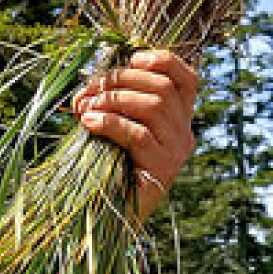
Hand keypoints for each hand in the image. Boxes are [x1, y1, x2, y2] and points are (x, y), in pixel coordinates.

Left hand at [74, 48, 198, 219]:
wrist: (109, 217)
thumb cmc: (108, 166)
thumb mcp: (114, 126)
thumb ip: (114, 101)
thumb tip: (92, 82)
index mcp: (178, 119)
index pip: (186, 79)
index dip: (164, 60)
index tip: (133, 57)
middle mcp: (184, 133)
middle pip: (163, 88)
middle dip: (121, 80)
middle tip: (90, 89)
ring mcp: (177, 152)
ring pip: (154, 106)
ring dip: (114, 99)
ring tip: (86, 107)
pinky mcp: (163, 170)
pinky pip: (139, 134)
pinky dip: (110, 122)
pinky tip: (88, 122)